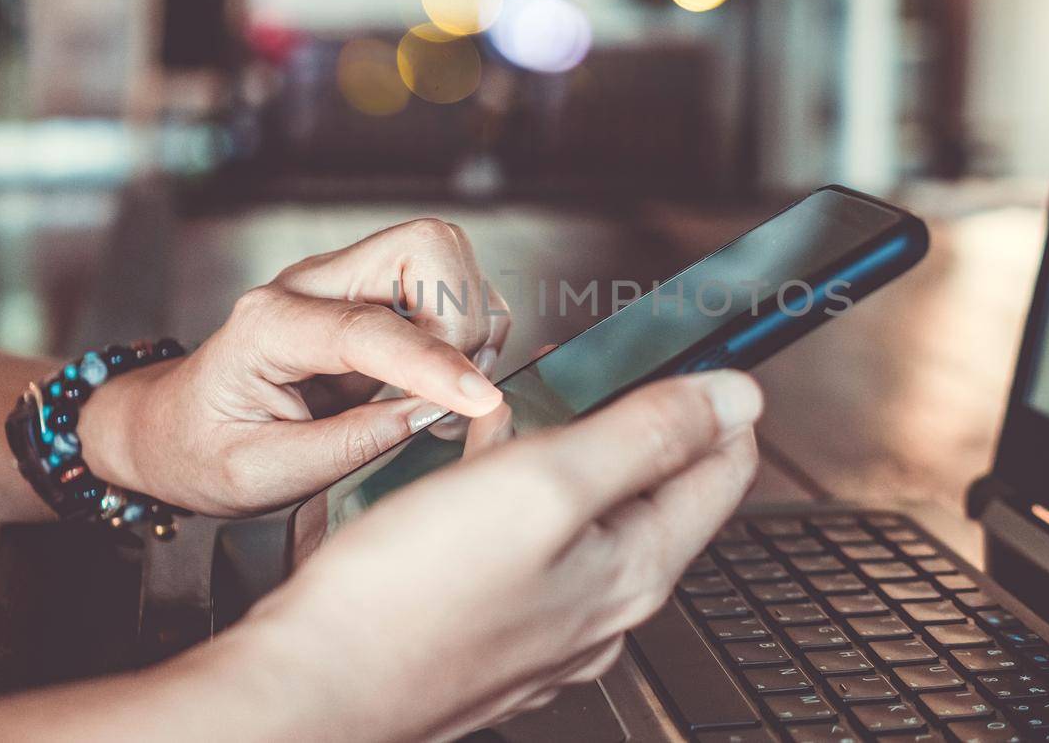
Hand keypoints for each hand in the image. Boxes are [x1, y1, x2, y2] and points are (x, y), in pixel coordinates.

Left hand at [79, 218, 510, 515]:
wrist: (170, 429)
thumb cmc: (201, 451)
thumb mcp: (259, 475)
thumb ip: (346, 446)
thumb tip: (430, 414)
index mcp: (268, 325)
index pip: (369, 327)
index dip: (434, 362)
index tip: (479, 399)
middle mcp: (311, 286)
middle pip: (422, 245)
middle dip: (461, 317)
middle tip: (455, 391)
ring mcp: (344, 284)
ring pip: (444, 255)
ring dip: (470, 322)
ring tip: (448, 393)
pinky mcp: (371, 298)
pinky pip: (446, 286)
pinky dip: (466, 329)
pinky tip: (444, 381)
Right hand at [223, 370, 762, 741]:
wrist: (312, 686)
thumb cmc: (410, 598)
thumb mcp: (545, 484)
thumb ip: (645, 436)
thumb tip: (736, 398)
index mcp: (633, 570)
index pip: (721, 474)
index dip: (721, 406)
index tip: (711, 361)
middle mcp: (601, 610)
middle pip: (658, 499)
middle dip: (643, 432)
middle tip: (621, 378)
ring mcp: (546, 632)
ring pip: (586, 526)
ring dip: (570, 462)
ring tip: (534, 417)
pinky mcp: (491, 636)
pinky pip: (528, 555)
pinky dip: (514, 504)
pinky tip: (471, 481)